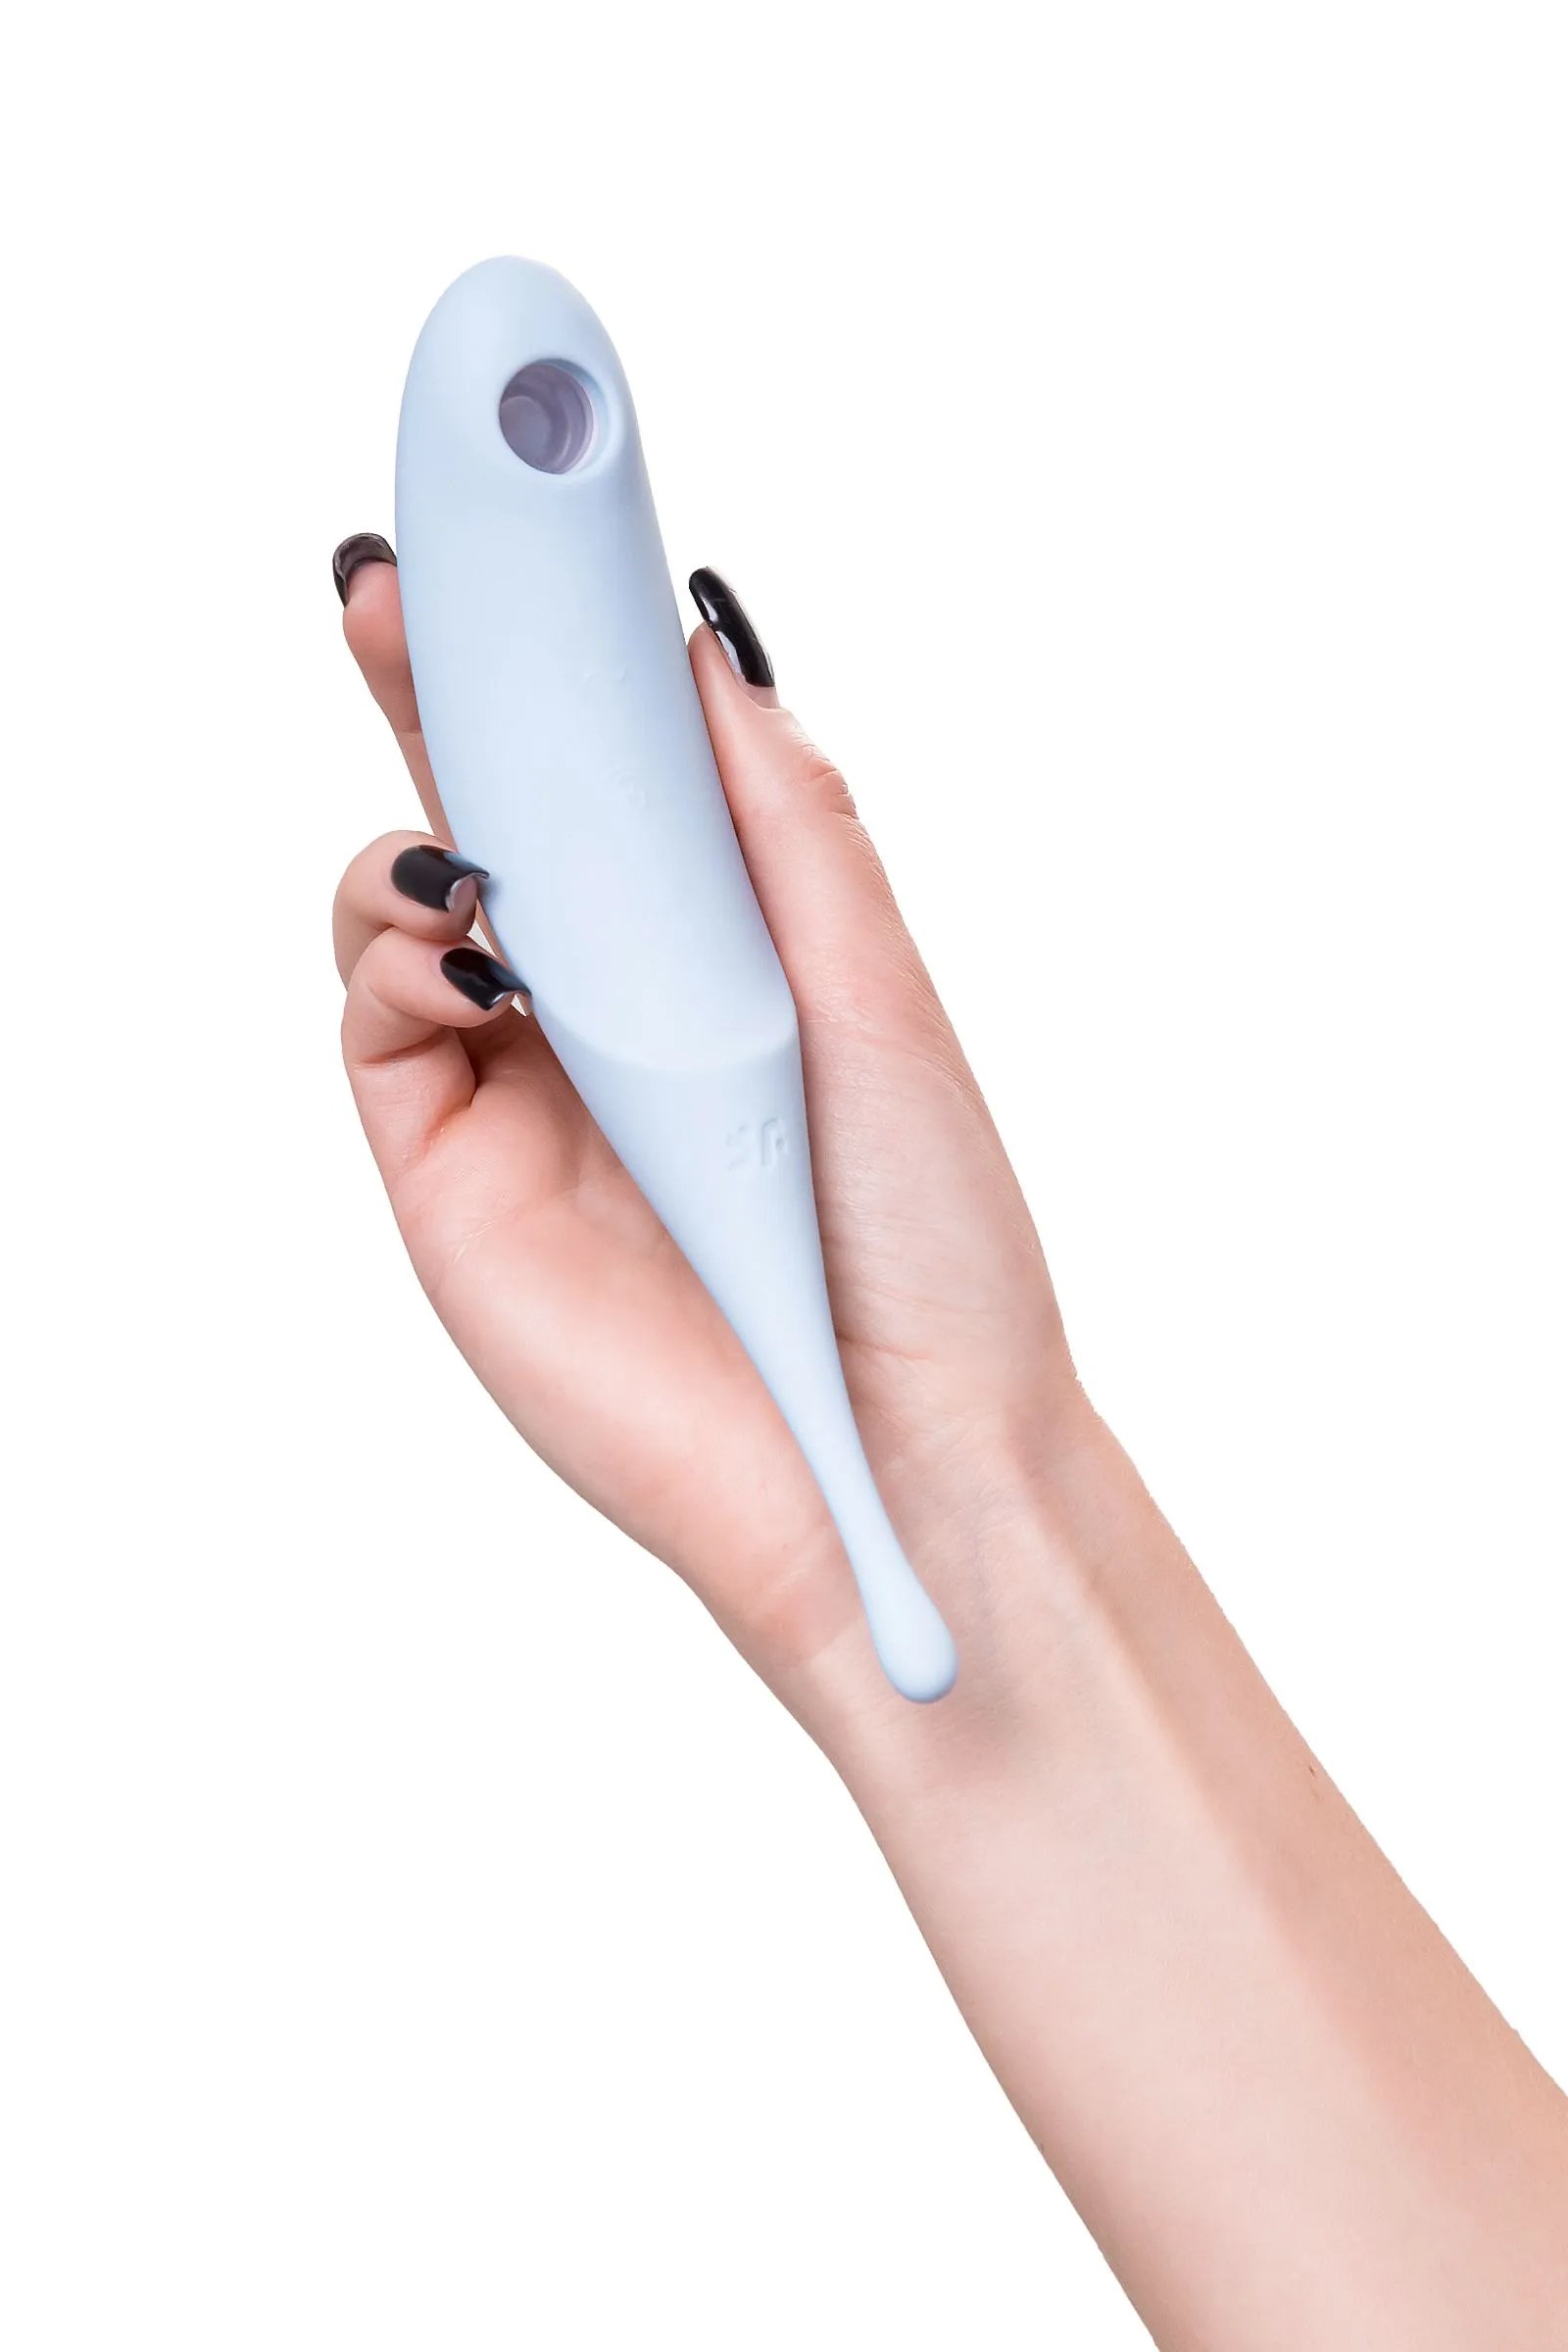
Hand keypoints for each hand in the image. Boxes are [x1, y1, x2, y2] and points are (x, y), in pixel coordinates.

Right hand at [332, 547, 1071, 1725]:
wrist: (897, 1446)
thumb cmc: (926, 1243)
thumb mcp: (877, 999)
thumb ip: (784, 831)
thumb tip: (706, 654)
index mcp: (711, 956)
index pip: (605, 783)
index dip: (547, 667)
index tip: (516, 542)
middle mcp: (601, 1010)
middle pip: (480, 815)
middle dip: (427, 696)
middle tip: (390, 584)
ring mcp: (515, 1091)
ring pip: (397, 910)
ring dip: (407, 841)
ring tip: (479, 863)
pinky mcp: (446, 1177)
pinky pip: (373, 1024)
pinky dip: (392, 956)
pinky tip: (470, 949)